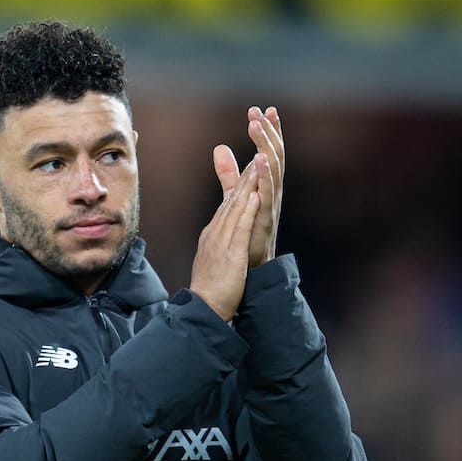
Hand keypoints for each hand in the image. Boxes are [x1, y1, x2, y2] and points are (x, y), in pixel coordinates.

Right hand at [189, 159, 259, 321]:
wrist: (204, 308)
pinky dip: (248, 211)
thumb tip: (222, 234)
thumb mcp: (215, 258)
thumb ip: (221, 242)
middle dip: (244, 175)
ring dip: (247, 185)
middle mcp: (216, 233)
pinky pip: (240, 229)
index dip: (240, 183)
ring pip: (236, 209)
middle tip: (256, 152)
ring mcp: (222, 242)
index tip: (251, 165)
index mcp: (213, 234)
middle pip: (232, 200)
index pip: (228, 204)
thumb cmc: (211, 288)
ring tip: (257, 164)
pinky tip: (255, 196)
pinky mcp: (231, 254)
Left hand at [213, 106, 284, 267]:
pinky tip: (261, 160)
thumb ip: (228, 173)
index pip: (269, 151)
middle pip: (274, 155)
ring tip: (258, 128)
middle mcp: (272, 191)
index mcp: (266, 185)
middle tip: (260, 112)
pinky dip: (266, 175)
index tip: (265, 108)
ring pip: (273, 169)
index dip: (269, 131)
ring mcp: (271, 204)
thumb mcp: (235, 195)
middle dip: (268, 132)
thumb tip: (219, 147)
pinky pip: (268, 193)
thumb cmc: (246, 232)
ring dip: (266, 147)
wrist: (248, 266)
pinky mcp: (266, 217)